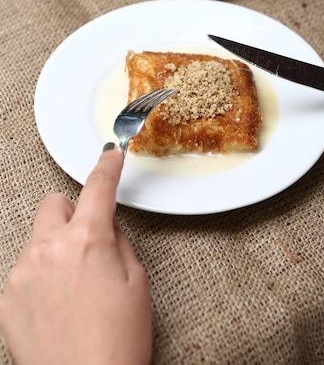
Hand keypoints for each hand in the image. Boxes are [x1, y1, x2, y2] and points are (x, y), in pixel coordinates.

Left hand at [0, 148, 151, 364]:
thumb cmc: (118, 340)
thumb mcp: (137, 280)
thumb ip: (117, 241)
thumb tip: (104, 226)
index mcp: (87, 240)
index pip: (97, 187)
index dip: (107, 167)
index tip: (110, 156)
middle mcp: (47, 249)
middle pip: (53, 204)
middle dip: (72, 214)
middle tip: (89, 243)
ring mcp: (22, 274)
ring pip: (38, 239)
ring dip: (55, 249)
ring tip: (74, 290)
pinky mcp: (7, 300)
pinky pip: (25, 271)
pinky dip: (40, 278)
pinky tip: (56, 308)